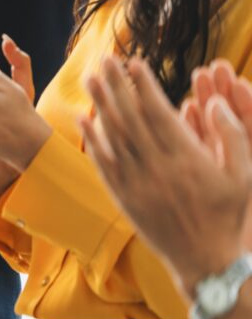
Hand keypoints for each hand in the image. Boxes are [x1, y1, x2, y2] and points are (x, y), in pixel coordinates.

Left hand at [80, 58, 251, 295]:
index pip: (158, 112)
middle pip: (129, 117)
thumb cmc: (227, 215)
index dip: (143, 84)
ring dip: (99, 104)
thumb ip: (232, 135)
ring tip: (89, 78)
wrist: (204, 260)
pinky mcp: (122, 197)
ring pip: (112, 136)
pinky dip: (92, 139)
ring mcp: (135, 183)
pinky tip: (83, 118)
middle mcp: (156, 168)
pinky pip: (102, 163)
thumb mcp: (244, 175)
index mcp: (186, 158)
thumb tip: (212, 102)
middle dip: (115, 85)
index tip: (134, 62)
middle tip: (103, 58)